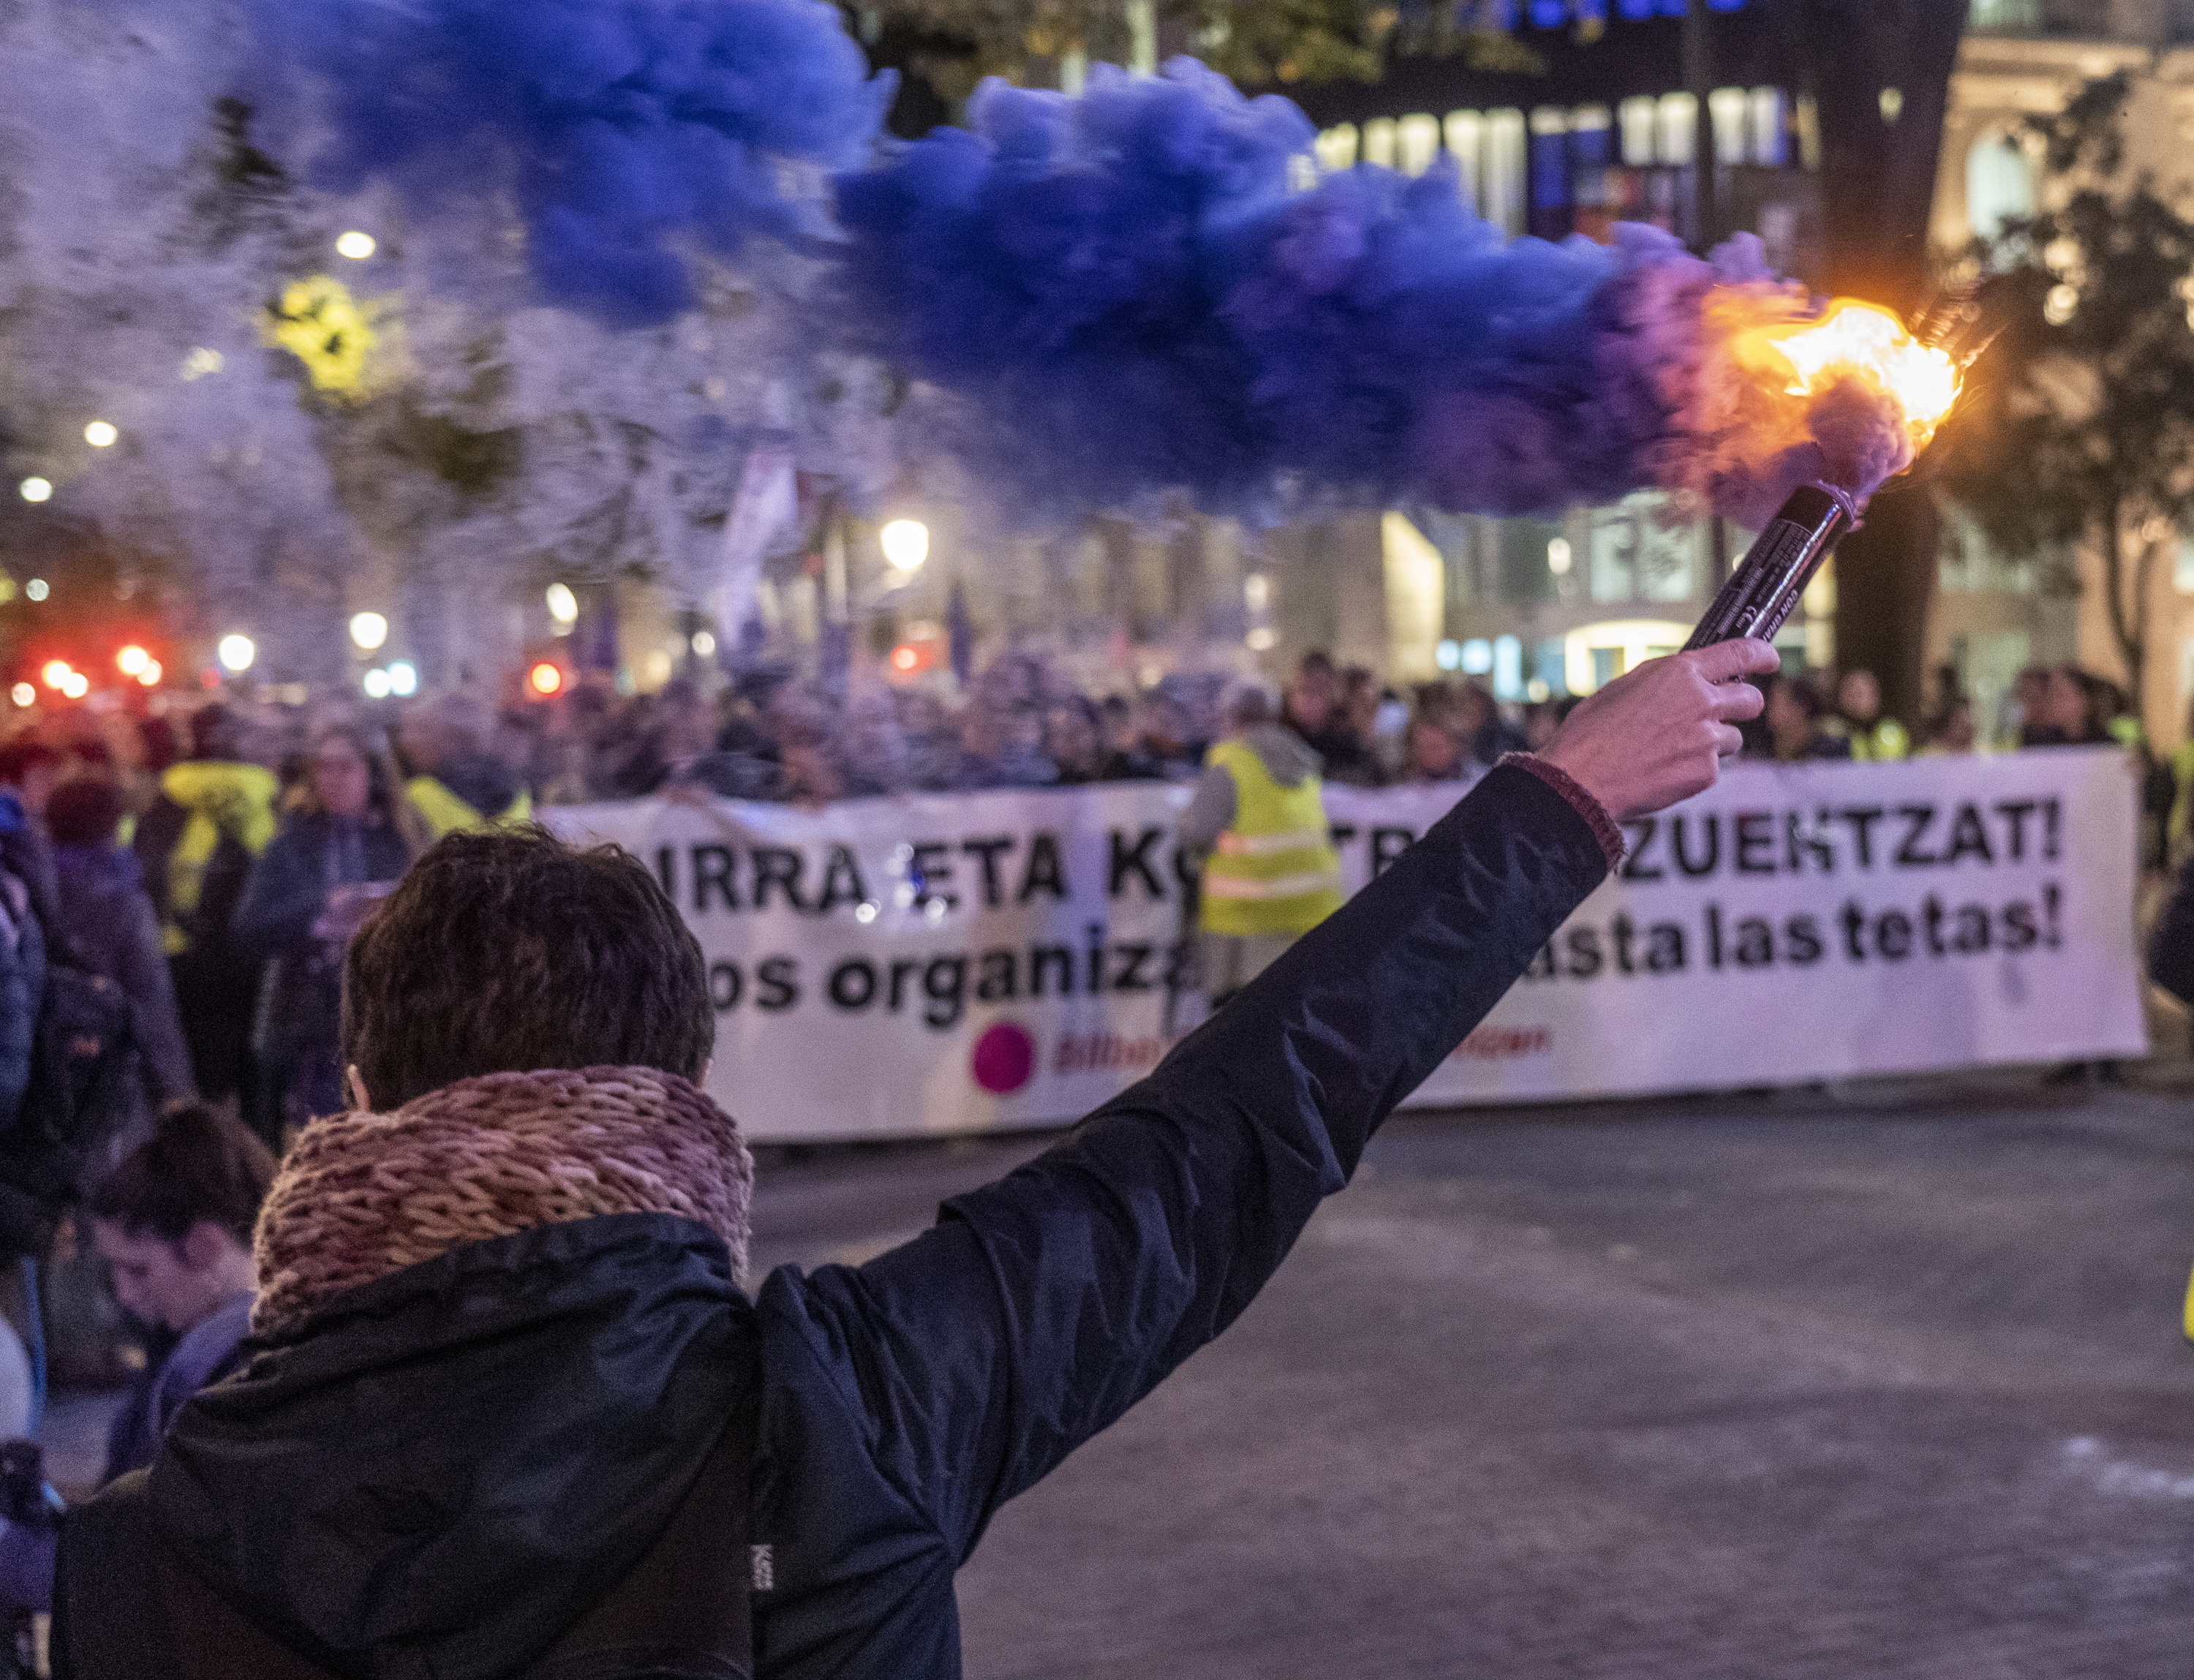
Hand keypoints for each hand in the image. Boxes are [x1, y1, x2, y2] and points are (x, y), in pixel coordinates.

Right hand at [1541, 639, 1777, 821]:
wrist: (1580, 780)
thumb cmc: (1591, 733)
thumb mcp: (1624, 688)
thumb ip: (1663, 682)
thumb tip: (1683, 682)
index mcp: (1680, 672)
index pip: (1741, 652)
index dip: (1763, 655)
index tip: (1771, 660)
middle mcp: (1701, 700)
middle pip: (1750, 699)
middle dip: (1744, 705)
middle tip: (1725, 714)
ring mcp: (1707, 738)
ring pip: (1732, 738)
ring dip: (1712, 743)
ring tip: (1672, 752)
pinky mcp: (1706, 772)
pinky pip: (1712, 768)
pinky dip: (1694, 770)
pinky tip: (1663, 772)